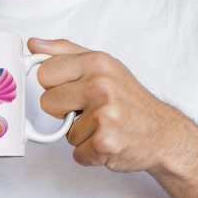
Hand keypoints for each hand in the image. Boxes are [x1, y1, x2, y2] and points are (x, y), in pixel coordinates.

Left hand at [28, 38, 187, 173]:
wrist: (164, 133)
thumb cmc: (128, 98)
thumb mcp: (101, 64)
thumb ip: (64, 51)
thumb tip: (33, 44)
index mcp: (96, 62)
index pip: (44, 73)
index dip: (54, 85)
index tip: (71, 89)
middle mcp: (100, 86)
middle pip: (47, 102)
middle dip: (62, 110)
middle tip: (87, 109)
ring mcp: (103, 115)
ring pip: (63, 131)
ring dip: (80, 133)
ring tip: (102, 124)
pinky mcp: (105, 143)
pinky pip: (76, 152)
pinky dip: (89, 153)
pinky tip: (108, 141)